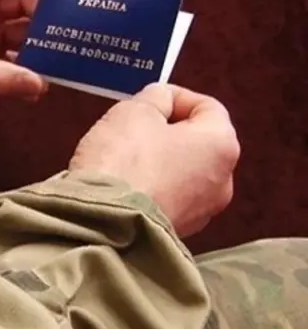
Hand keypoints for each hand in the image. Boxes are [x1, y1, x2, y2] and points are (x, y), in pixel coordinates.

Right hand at [69, 84, 240, 236]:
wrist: (105, 222)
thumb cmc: (124, 162)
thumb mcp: (135, 111)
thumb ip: (155, 98)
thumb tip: (160, 100)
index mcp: (221, 144)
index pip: (207, 106)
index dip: (175, 97)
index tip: (149, 99)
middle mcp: (223, 180)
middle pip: (197, 143)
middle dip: (167, 132)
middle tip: (133, 128)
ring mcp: (202, 211)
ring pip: (182, 173)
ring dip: (159, 162)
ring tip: (125, 160)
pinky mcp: (179, 231)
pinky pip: (167, 199)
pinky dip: (151, 189)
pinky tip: (125, 186)